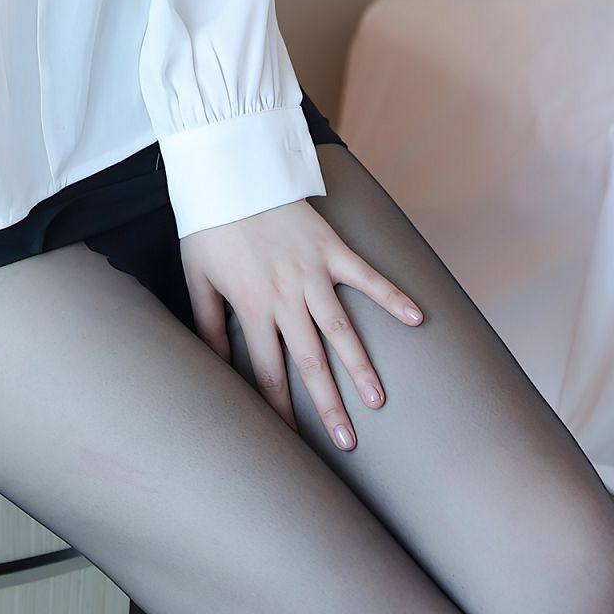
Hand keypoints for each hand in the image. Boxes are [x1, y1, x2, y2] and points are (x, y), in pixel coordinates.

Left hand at [180, 201, 422, 448]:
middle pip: (310, 362)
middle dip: (329, 405)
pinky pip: (367, 277)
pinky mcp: (332, 248)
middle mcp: (286, 296)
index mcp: (251, 307)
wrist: (232, 172)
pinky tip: (416, 319)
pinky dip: (392, 297)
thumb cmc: (211, 226)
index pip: (269, 372)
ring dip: (361, 366)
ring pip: (340, 329)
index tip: (294, 441)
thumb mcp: (197, 278)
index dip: (282, 409)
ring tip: (378, 400)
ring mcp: (313, 272)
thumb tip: (214, 365)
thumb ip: (208, 324)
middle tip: (348, 440)